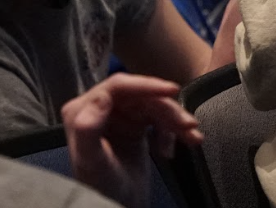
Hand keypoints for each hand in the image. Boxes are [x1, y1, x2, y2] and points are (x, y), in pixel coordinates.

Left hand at [62, 74, 202, 206]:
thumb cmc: (101, 190)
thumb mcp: (93, 162)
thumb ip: (88, 130)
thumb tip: (100, 98)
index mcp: (83, 110)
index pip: (117, 86)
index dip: (146, 85)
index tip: (171, 91)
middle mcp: (100, 108)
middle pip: (141, 95)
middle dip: (167, 107)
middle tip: (188, 123)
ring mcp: (119, 116)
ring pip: (154, 105)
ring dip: (175, 120)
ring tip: (192, 136)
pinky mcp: (135, 125)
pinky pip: (159, 118)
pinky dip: (173, 130)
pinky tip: (176, 148)